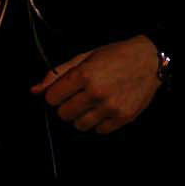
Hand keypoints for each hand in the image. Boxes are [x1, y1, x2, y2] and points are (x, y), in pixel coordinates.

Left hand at [32, 36, 162, 134]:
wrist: (150, 60)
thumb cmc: (116, 54)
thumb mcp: (85, 56)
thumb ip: (58, 73)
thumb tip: (34, 90)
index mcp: (84, 75)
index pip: (52, 98)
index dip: (55, 94)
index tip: (64, 90)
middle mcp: (96, 93)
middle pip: (63, 114)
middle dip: (67, 106)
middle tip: (79, 96)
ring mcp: (110, 108)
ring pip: (79, 125)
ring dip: (81, 116)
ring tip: (92, 103)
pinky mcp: (122, 118)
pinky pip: (99, 131)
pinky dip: (99, 122)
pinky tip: (105, 109)